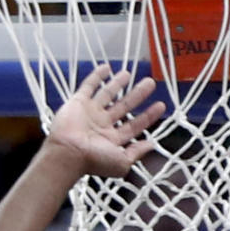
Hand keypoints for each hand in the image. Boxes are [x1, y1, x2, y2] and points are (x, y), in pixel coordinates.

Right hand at [46, 64, 165, 178]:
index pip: (134, 125)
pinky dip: (96, 77)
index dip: (148, 115)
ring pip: (108, 94)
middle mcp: (102, 125)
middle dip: (138, 95)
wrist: (68, 154)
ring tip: (128, 73)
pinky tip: (106, 68)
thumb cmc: (94, 161)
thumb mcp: (122, 162)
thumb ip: (137, 152)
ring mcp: (90, 113)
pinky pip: (89, 86)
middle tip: (150, 83)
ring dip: (118, 84)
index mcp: (113, 139)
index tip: (161, 105)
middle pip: (124, 106)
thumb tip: (151, 145)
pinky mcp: (78, 102)